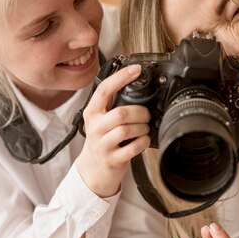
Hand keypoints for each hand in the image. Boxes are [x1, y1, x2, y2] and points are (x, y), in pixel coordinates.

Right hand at [76, 64, 150, 196]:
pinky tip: (143, 140)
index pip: (104, 89)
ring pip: (126, 129)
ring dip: (142, 128)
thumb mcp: (101, 119)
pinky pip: (133, 147)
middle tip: (146, 115)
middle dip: (139, 112)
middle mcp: (95, 127)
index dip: (121, 77)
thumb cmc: (102, 139)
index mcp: (92, 112)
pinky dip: (143, 142)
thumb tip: (134, 84)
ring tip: (144, 128)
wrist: (94, 168)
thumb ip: (112, 104)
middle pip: (121, 113)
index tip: (136, 69)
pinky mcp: (111, 159)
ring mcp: (102, 144)